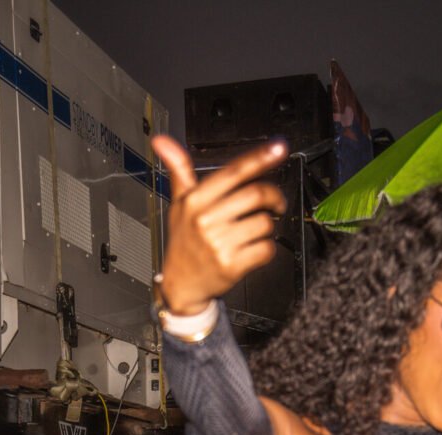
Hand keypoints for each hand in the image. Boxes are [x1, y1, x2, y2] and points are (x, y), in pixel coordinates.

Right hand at [151, 135, 288, 313]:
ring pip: (264, 223)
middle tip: (276, 202)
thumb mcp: (179, 205)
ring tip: (255, 231)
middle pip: (256, 195)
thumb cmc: (184, 242)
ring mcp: (219, 243)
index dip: (259, 158)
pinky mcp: (232, 265)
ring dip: (268, 226)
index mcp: (196, 201)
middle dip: (274, 197)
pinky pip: (266, 249)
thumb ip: (179, 172)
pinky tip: (254, 249)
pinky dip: (267, 248)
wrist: (183, 283)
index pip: (233, 173)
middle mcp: (207, 220)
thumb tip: (162, 142)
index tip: (279, 148)